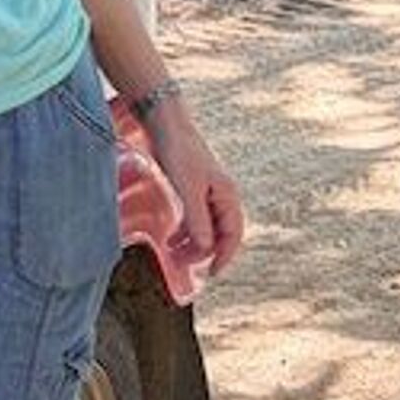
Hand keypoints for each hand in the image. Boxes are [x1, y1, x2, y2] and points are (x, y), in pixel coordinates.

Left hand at [153, 104, 247, 284]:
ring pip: (205, 227)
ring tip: (173, 256)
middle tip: (183, 267)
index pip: (233, 235)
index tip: (211, 273)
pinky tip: (170, 240)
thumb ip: (197, 219)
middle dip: (203, 253)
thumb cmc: (179, 154)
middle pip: (219, 234)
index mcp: (227, 196)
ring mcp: (207, 193)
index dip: (224, 256)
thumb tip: (205, 248)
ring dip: (191, 244)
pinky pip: (193, 218)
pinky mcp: (193, 189)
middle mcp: (221, 196)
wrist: (166, 125)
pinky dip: (184, 231)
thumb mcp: (187, 190)